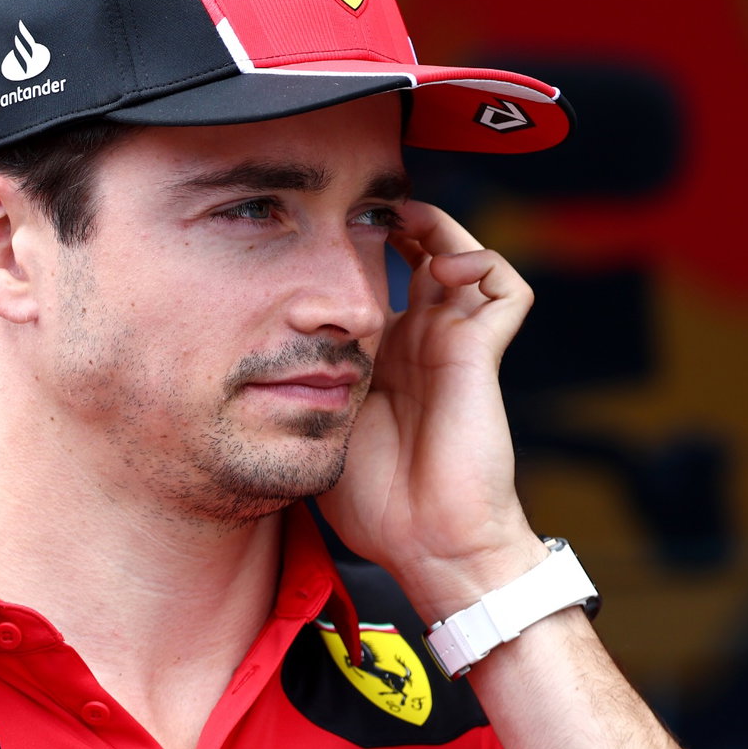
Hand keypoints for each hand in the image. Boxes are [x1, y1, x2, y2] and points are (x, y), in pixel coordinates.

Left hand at [318, 201, 543, 617]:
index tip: (321, 233)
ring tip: (405, 215)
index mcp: (386, 357)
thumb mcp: (317, 428)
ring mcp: (456, 345)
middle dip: (399, 222)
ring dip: (442, 229)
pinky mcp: (481, 354)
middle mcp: (424, 343)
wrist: (429, 543)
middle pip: (426, 256)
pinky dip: (484, 264)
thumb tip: (242, 370)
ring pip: (468, 258)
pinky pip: (505, 289)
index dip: (358, 252)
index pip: (379, 283)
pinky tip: (444, 265)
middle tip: (366, 205)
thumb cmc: (375, 502)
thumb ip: (296, 392)